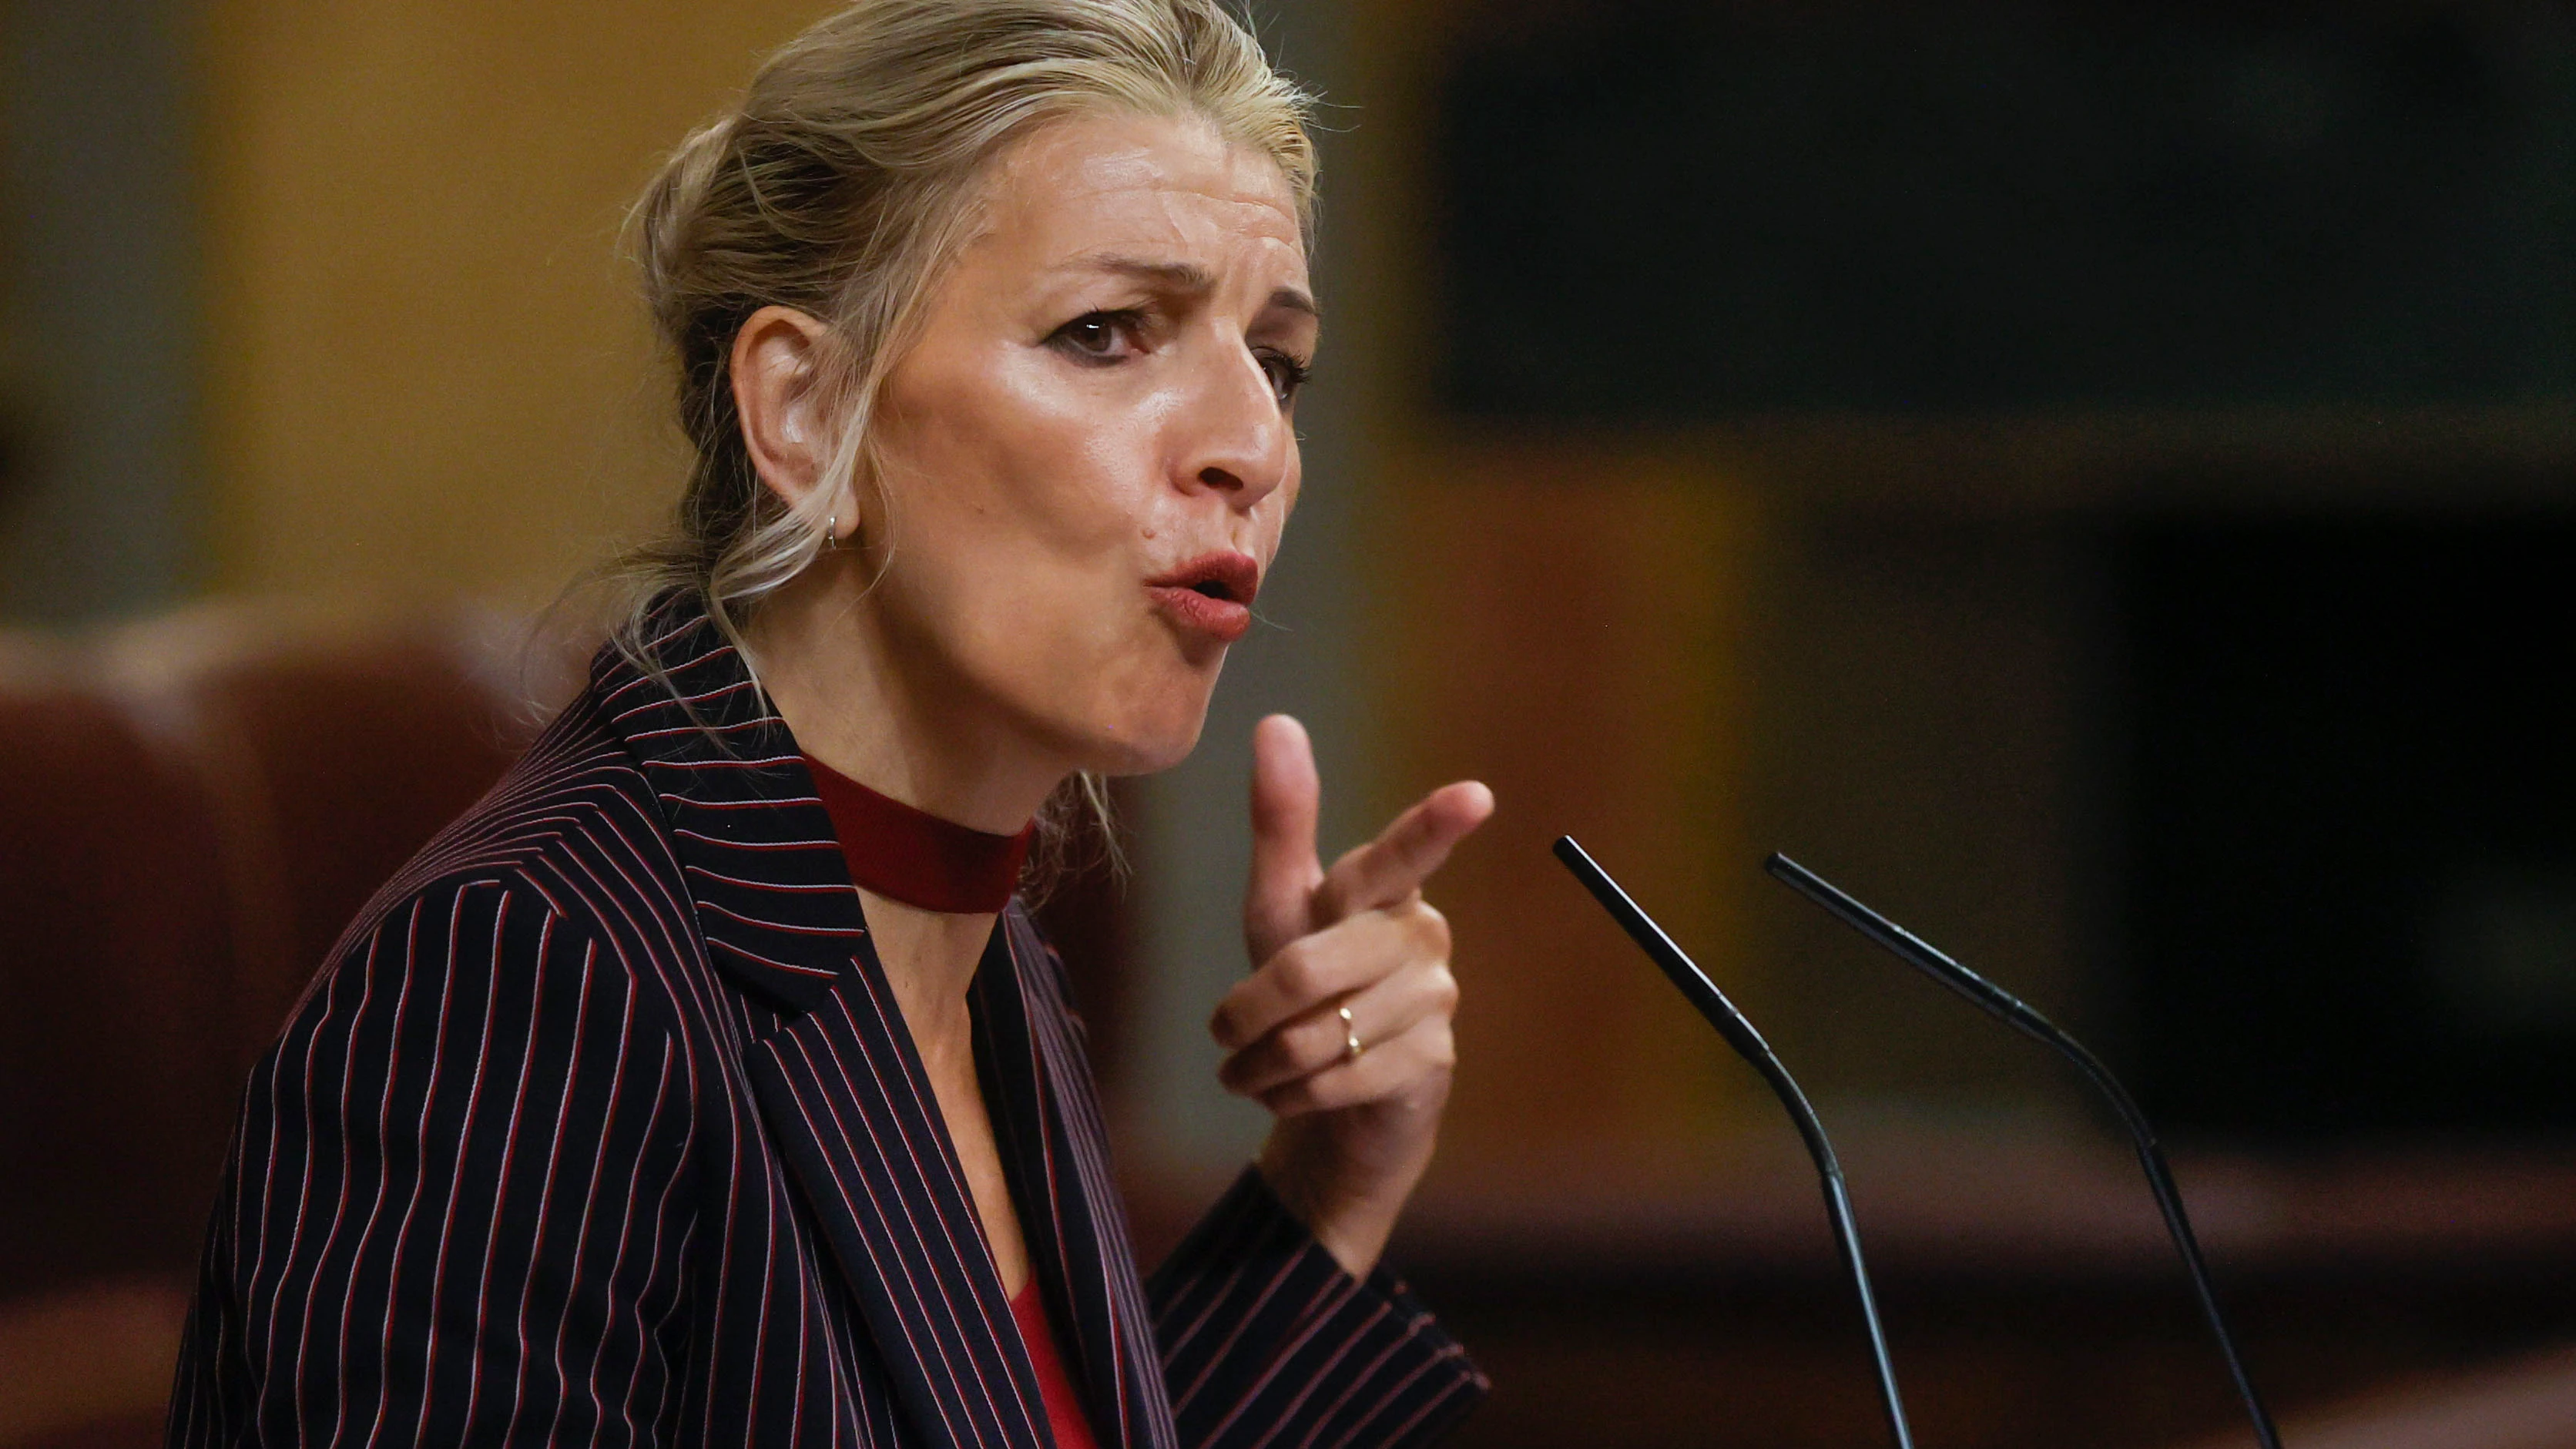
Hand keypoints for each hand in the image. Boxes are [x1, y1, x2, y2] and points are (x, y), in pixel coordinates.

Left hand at [1210, 715, 1493, 1276]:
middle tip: (1224, 1032)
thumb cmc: (1308, 983)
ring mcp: (1434, 999)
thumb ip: (1282, 821)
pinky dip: (1292, 1095)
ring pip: (1316, 1033)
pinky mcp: (1430, 1062)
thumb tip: (1277, 720)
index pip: (1406, 854)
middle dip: (1248, 1009)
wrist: (1336, 1097)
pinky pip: (1338, 1080)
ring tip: (1258, 1067)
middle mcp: (1421, 934)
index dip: (1435, 826)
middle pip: (1309, 967)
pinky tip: (1290, 1093)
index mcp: (1385, 889)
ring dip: (1263, 1062)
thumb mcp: (1280, 905)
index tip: (1475, 797)